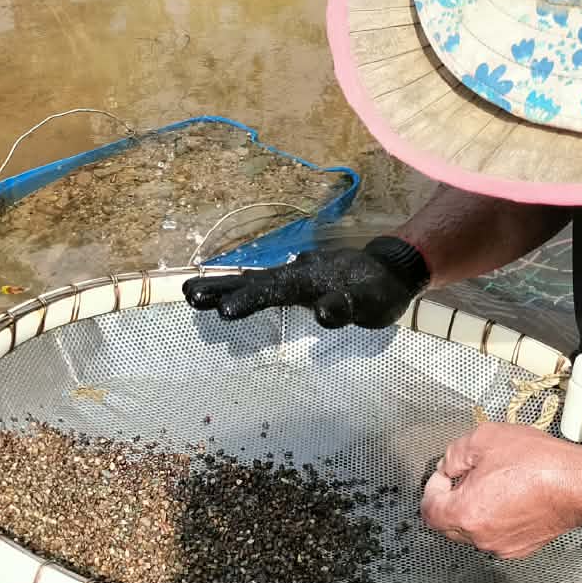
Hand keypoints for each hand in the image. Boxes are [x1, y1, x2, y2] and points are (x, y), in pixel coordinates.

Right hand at [181, 239, 426, 328]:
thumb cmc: (380, 291)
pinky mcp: (297, 281)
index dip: (249, 300)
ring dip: (224, 286)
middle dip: (223, 288)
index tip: (222, 311)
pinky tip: (223, 293)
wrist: (392, 269)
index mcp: (309, 280)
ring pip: (254, 280)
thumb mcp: (371, 303)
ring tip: (190, 293)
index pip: (274, 290)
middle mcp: (296, 274)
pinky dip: (242, 287)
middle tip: (189, 295)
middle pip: (254, 281)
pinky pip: (265, 284)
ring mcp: (295, 275)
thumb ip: (347, 307)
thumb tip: (324, 313)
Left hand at [420, 423, 581, 558]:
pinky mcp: (520, 548)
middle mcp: (480, 537)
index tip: (447, 473)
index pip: (429, 508)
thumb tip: (448, 467)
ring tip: (494, 484)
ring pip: (472, 530)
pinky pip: (494, 534)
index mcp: (465, 513)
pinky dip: (495, 518)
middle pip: (447, 524)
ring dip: (474, 509)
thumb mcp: (484, 439)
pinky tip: (510, 496)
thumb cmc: (537, 463)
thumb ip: (454, 454)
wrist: (577, 483)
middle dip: (451, 499)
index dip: (433, 487)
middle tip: (468, 476)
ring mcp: (501, 546)